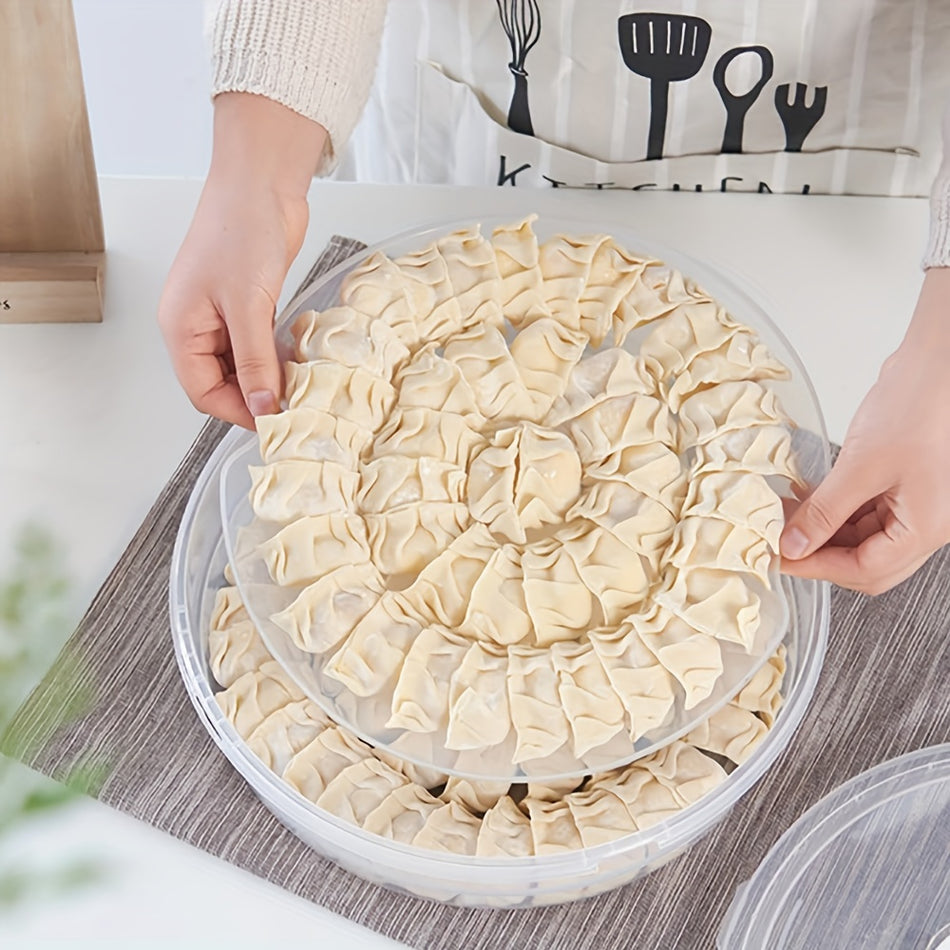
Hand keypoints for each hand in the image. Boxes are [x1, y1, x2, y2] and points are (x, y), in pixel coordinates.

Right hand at [158, 93, 327, 427]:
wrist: (260, 180)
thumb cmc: (241, 229)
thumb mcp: (248, 305)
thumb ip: (255, 361)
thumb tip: (261, 407)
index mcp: (180, 327)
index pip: (201, 392)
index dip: (237, 412)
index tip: (273, 421)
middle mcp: (196, 324)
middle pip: (222, 382)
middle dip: (255, 395)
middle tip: (293, 404)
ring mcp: (221, 314)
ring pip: (243, 364)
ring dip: (269, 375)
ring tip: (300, 381)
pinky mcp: (246, 303)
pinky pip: (257, 343)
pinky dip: (276, 354)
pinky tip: (297, 355)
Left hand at [780, 268, 949, 593]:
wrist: (937, 362)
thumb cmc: (917, 405)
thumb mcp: (860, 465)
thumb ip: (825, 512)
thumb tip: (793, 544)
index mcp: (927, 528)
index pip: (865, 570)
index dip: (816, 567)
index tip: (778, 558)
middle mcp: (928, 524)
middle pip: (868, 562)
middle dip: (820, 554)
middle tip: (779, 543)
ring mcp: (919, 505)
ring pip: (865, 538)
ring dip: (824, 531)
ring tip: (785, 517)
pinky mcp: (906, 484)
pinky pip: (867, 511)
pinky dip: (836, 510)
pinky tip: (806, 500)